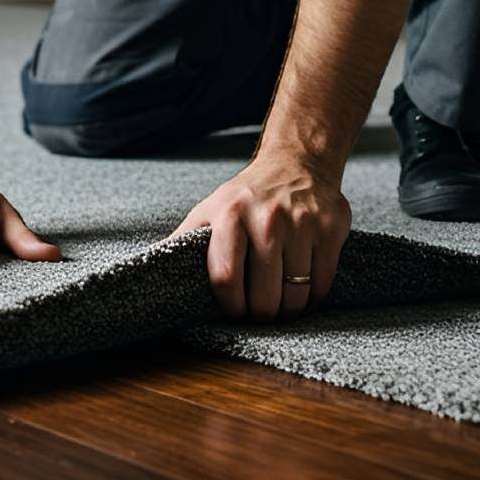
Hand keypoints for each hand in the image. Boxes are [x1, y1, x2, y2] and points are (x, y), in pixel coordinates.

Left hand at [170, 155, 350, 321]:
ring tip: (281, 307)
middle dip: (260, 315)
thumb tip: (149, 264)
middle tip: (259, 314)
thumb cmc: (246, 195)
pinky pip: (322, 283)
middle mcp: (267, 219)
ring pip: (296, 295)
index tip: (234, 313)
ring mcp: (302, 224)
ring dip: (288, 311)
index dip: (230, 307)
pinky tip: (302, 291)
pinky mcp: (330, 229)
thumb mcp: (209, 209)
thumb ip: (183, 239)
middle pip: (264, 296)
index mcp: (230, 215)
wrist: (297, 163)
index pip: (227, 279)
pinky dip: (312, 298)